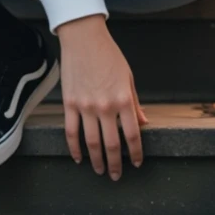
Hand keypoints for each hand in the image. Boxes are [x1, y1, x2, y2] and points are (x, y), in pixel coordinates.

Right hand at [57, 15, 148, 178]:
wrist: (84, 38)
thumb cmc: (108, 54)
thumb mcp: (128, 77)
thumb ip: (135, 103)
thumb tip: (143, 123)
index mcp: (124, 99)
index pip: (133, 134)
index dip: (137, 153)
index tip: (137, 162)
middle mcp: (106, 106)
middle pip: (113, 145)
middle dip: (116, 164)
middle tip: (116, 175)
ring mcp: (86, 106)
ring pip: (92, 143)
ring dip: (97, 160)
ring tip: (99, 170)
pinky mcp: (70, 103)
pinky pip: (72, 132)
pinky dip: (74, 148)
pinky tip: (79, 157)